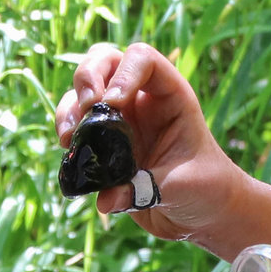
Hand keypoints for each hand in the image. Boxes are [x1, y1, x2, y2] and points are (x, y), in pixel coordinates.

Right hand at [53, 43, 270, 258]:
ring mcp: (120, 117)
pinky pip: (75, 123)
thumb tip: (105, 198)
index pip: (143, 60)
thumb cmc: (204, 188)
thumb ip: (145, 189)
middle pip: (105, 60)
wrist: (200, 211)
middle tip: (85, 108)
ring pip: (83, 90)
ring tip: (68, 138)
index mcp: (170, 96)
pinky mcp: (103, 140)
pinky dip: (66, 131)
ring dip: (69, 108)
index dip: (123, 74)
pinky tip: (69, 152)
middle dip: (87, 77)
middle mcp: (142, 99)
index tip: (111, 104)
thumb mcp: (182, 187)